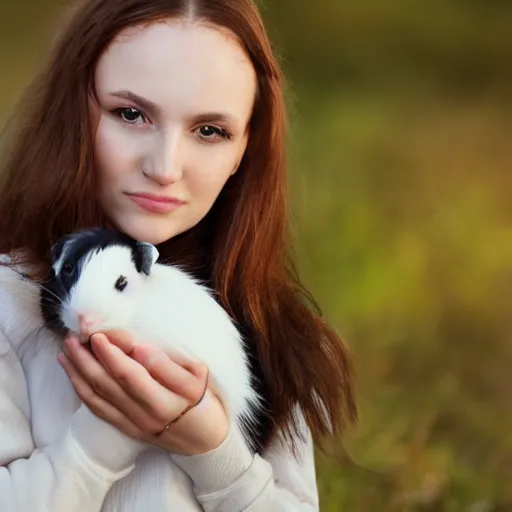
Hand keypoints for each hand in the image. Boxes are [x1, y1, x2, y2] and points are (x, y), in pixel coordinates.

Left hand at [57, 330, 230, 454]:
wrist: (205, 441)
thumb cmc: (205, 400)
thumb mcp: (200, 376)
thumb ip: (170, 364)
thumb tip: (139, 349)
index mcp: (170, 399)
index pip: (134, 374)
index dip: (114, 354)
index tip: (100, 333)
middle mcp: (149, 415)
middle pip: (111, 384)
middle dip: (88, 358)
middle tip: (74, 335)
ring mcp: (135, 424)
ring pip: (100, 396)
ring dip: (79, 371)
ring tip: (67, 348)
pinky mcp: (127, 428)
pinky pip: (99, 409)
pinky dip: (82, 389)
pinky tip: (72, 372)